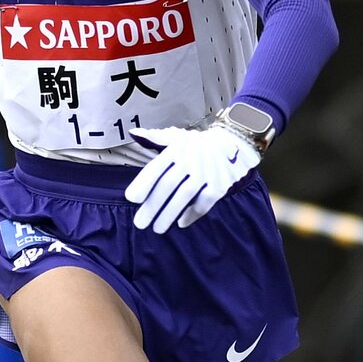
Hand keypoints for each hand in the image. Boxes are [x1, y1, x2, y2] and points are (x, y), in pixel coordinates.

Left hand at [125, 120, 260, 232]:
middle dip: (153, 206)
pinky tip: (181, 222)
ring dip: (169, 214)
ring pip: (185, 196)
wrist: (231, 144)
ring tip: (157, 228)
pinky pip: (204, 203)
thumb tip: (134, 132)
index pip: (157, 167)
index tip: (131, 199)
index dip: (143, 183)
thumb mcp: (176, 137)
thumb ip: (154, 138)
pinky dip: (192, 214)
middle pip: (168, 185)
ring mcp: (206, 174)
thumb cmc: (195, 145)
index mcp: (176, 150)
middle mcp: (191, 161)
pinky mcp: (219, 186)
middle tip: (140, 223)